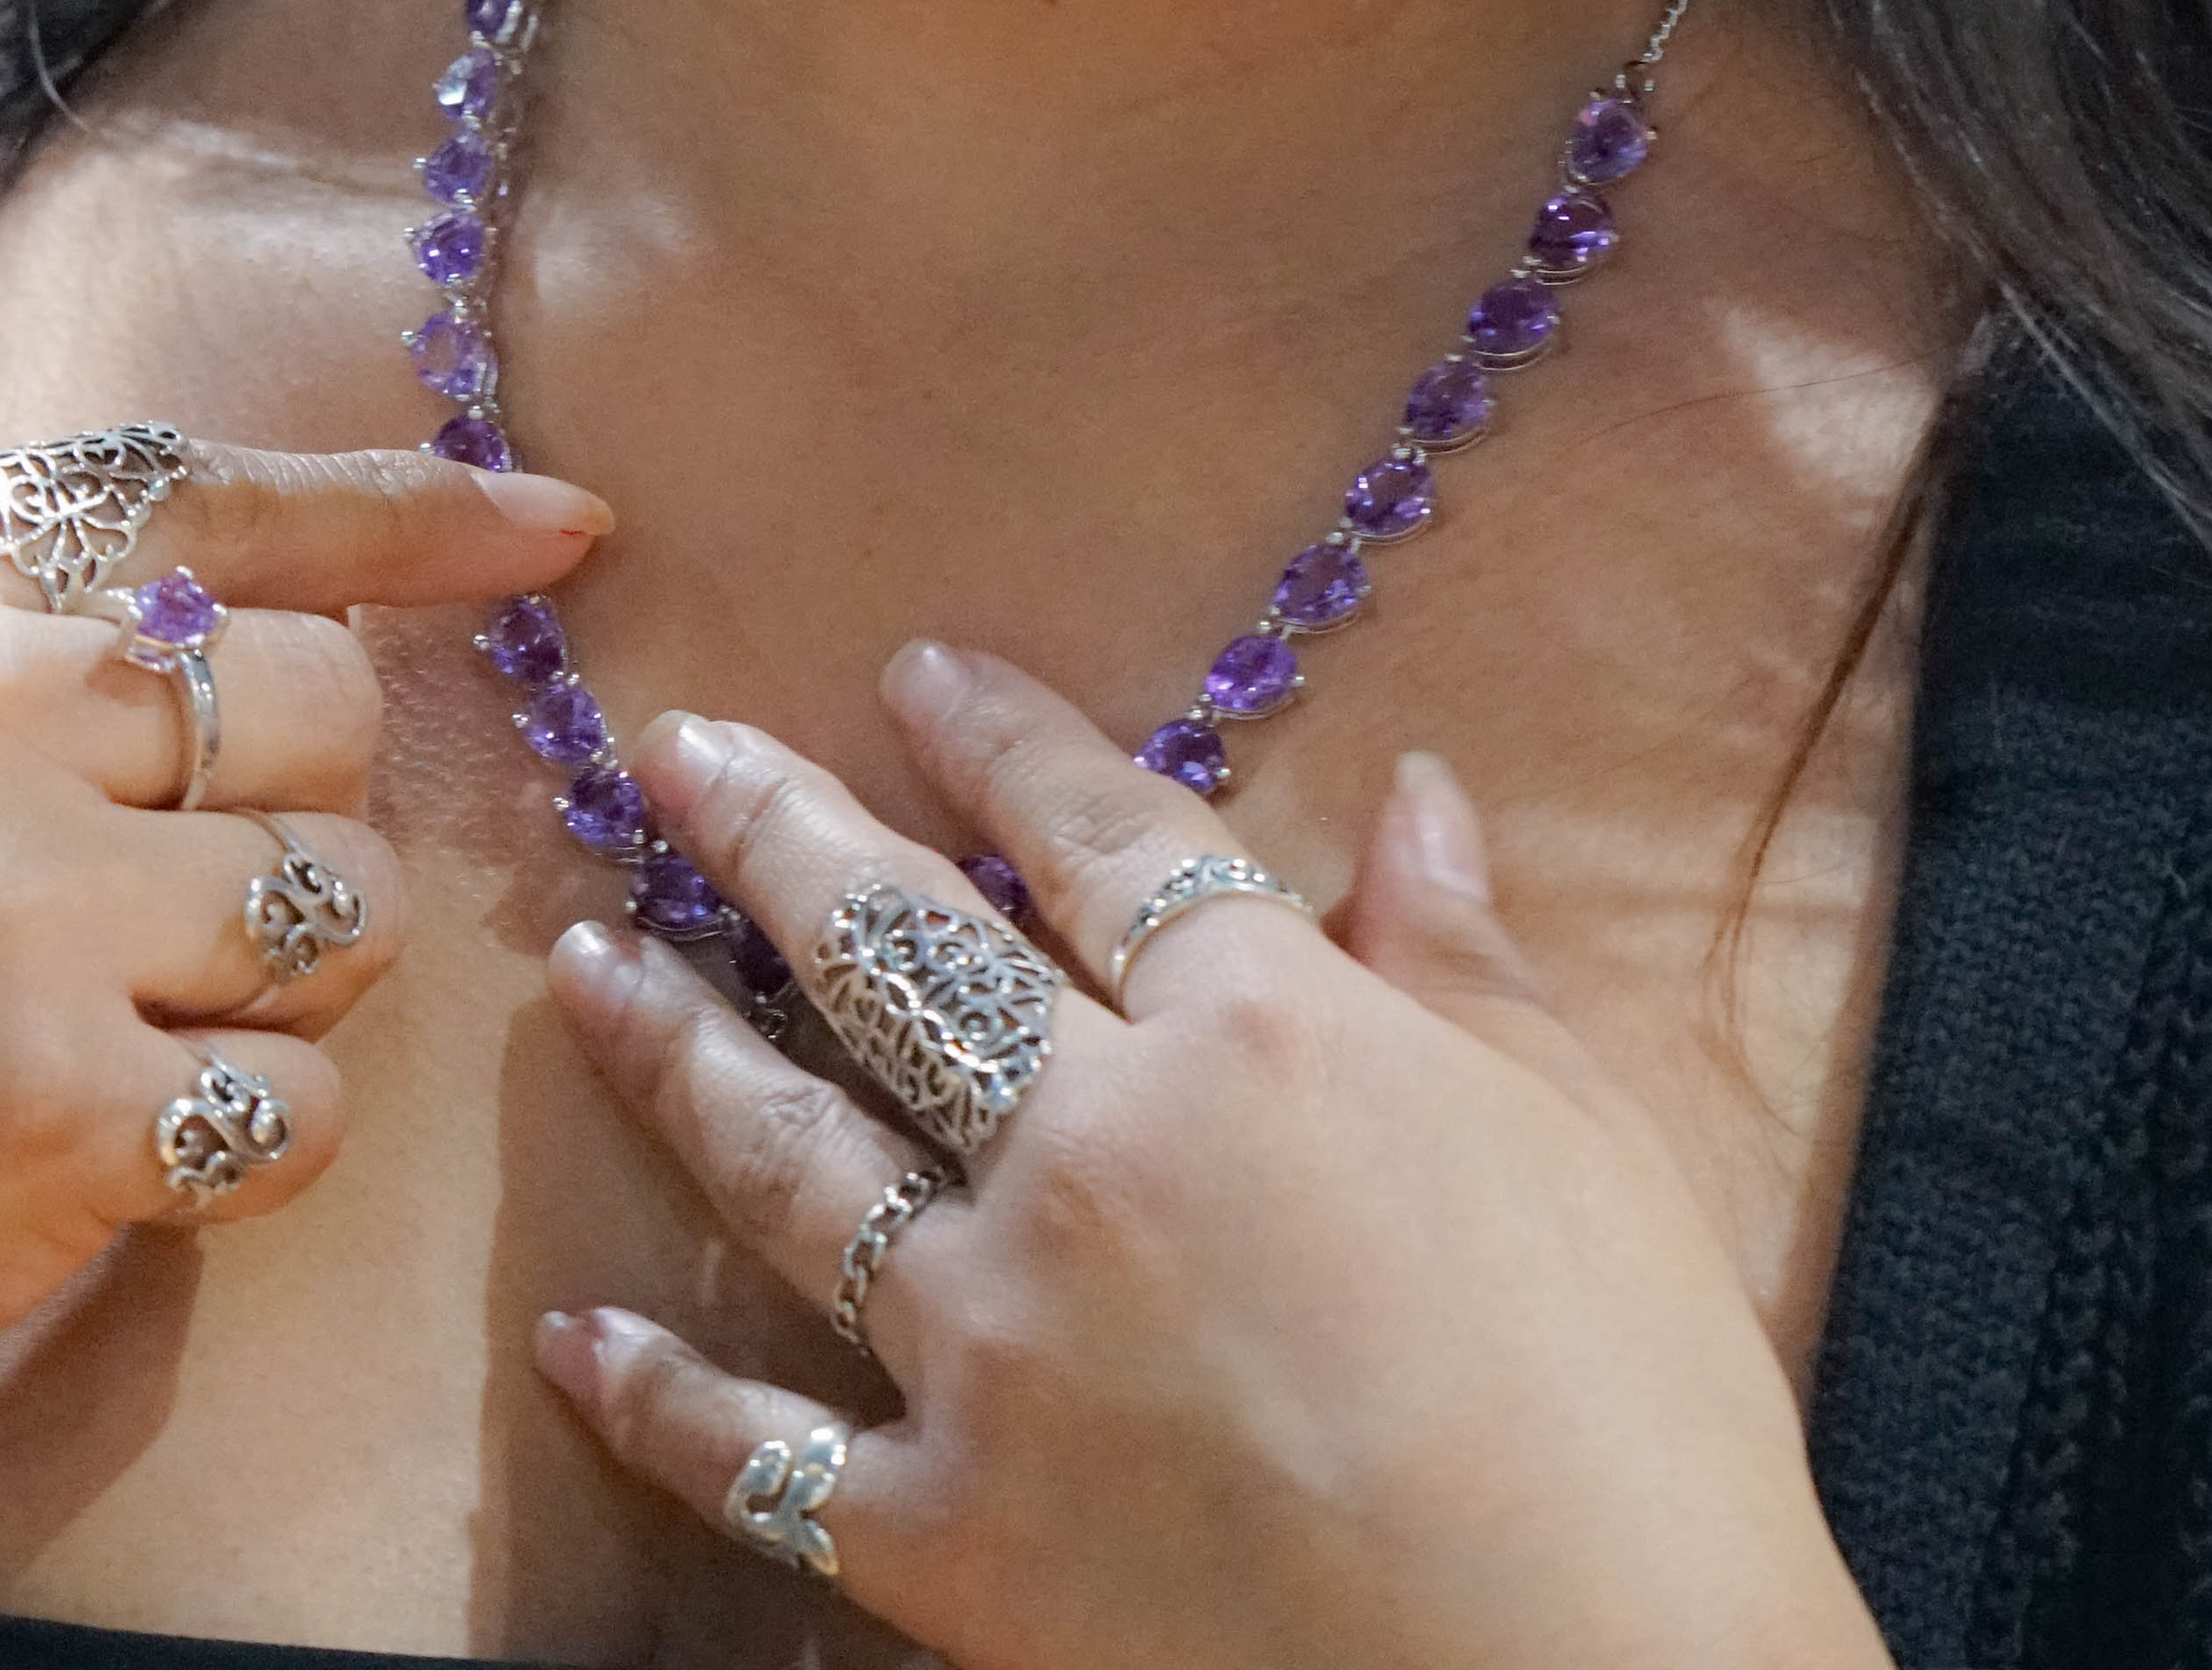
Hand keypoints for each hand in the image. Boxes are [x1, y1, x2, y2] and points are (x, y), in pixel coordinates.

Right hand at [0, 434, 602, 1645]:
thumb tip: (315, 581)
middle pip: (316, 706)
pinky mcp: (51, 1118)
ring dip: (280, 967)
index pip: (208, 496)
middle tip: (149, 888)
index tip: (563, 529)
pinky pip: (304, 1093)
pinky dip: (247, 1127)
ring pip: (343, 895)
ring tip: (116, 1009)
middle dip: (286, 800)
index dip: (415, 512)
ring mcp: (5, 917)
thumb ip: (12, 601)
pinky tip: (112, 1136)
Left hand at [536, 651, 1894, 1669]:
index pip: (1093, 832)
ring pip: (789, 1158)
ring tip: (589, 964)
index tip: (919, 673)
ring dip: (674, 1049)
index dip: (999, 740)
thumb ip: (1463, 957)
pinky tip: (578, 1335)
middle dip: (773, 834)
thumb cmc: (1632, 1410)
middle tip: (676, 753)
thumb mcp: (1582, 1133)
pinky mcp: (947, 1538)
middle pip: (897, 954)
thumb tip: (1414, 790)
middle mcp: (1091, 1148)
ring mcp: (997, 1345)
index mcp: (1255, 1025)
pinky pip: (760, 1452)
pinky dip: (656, 1396)